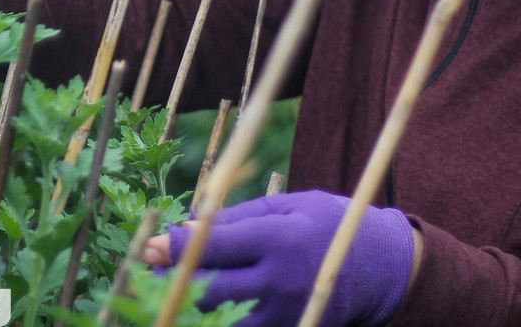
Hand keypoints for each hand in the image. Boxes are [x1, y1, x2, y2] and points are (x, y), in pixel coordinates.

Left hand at [141, 191, 413, 326]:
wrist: (378, 269)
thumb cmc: (323, 223)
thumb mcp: (283, 206)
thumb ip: (232, 218)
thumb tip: (183, 229)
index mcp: (279, 239)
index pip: (215, 245)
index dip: (176, 246)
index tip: (149, 245)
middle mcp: (281, 281)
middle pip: (211, 287)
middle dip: (171, 278)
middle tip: (143, 268)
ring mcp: (286, 314)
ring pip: (221, 318)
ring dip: (187, 305)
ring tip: (160, 291)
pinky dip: (214, 321)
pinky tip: (193, 308)